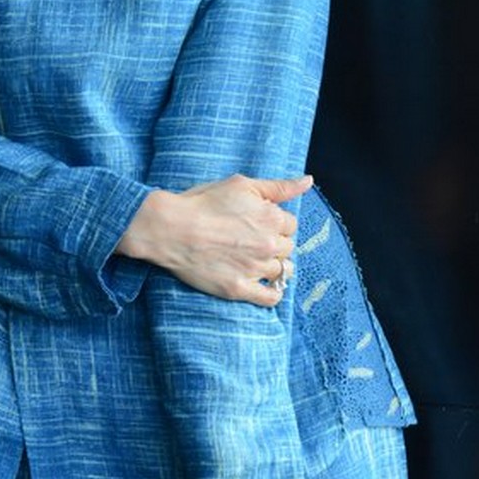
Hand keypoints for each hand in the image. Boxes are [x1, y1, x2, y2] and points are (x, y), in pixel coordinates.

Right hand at [117, 173, 310, 304]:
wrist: (170, 228)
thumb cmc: (202, 203)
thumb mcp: (241, 184)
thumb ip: (278, 186)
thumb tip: (308, 181)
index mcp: (272, 218)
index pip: (290, 224)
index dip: (274, 223)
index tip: (257, 223)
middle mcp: (269, 245)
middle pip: (287, 248)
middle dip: (274, 244)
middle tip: (250, 241)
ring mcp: (255, 268)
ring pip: (282, 272)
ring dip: (273, 267)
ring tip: (252, 260)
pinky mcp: (239, 288)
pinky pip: (271, 297)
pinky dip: (272, 292)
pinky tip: (262, 285)